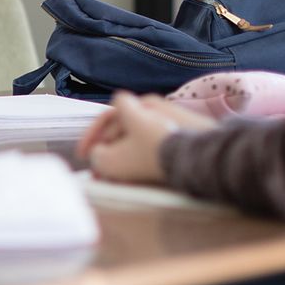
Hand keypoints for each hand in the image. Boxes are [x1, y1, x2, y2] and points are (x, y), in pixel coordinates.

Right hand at [75, 92, 216, 181]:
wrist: (199, 159)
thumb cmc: (150, 156)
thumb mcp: (111, 161)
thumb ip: (97, 157)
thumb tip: (99, 156)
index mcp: (133, 107)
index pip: (105, 115)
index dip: (92, 135)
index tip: (85, 154)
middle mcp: (154, 106)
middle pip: (123, 128)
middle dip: (109, 151)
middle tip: (102, 172)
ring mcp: (174, 117)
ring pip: (142, 138)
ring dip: (128, 157)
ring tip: (123, 178)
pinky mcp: (190, 132)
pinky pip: (161, 143)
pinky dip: (149, 157)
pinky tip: (146, 176)